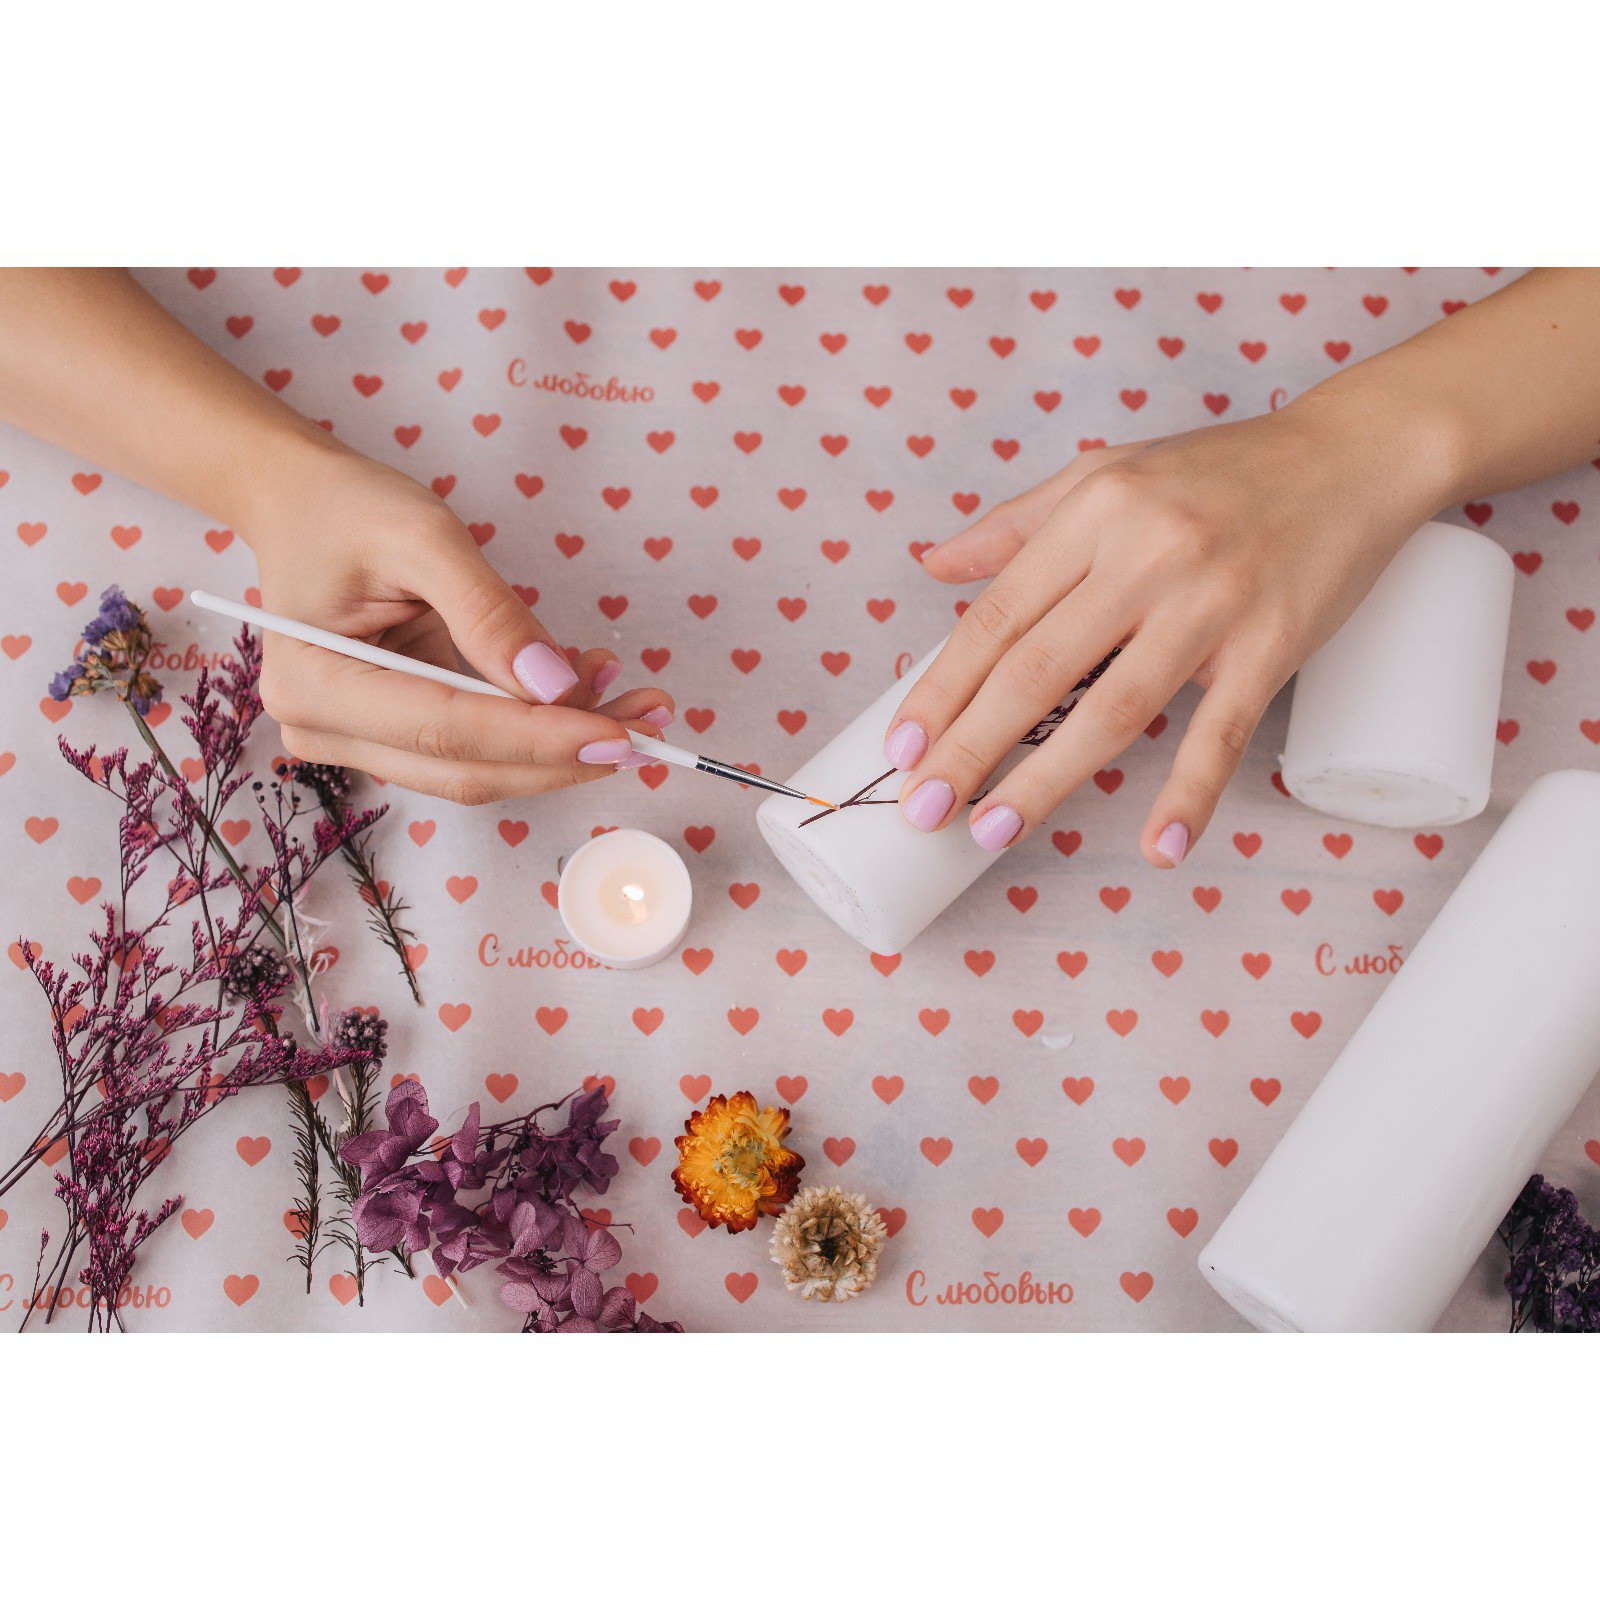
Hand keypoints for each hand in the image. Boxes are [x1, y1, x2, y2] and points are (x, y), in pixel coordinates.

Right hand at [244, 447, 672, 804]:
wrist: (303, 505)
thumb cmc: (348, 508)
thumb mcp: (423, 535)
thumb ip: (489, 612)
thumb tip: (555, 684)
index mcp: (314, 683)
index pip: (446, 730)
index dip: (539, 739)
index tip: (620, 735)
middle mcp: (324, 729)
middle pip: (469, 768)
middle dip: (567, 753)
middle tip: (650, 727)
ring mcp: (358, 741)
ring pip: (482, 768)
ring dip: (564, 743)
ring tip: (634, 699)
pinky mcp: (394, 736)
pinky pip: (479, 746)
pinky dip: (541, 727)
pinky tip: (590, 688)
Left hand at [883, 401, 1454, 864]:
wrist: (1355, 453)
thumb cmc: (1221, 470)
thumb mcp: (1107, 473)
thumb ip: (1018, 524)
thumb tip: (935, 564)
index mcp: (1094, 512)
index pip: (998, 616)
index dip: (943, 687)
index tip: (903, 747)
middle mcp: (1146, 555)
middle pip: (1037, 669)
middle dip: (970, 746)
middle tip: (923, 809)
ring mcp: (1211, 603)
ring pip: (1114, 708)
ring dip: (1046, 778)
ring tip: (992, 829)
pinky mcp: (1272, 645)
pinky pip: (1222, 732)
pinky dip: (1189, 794)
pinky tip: (1158, 847)